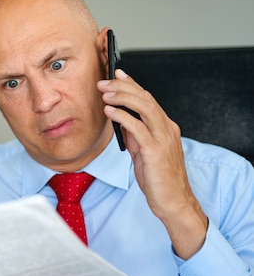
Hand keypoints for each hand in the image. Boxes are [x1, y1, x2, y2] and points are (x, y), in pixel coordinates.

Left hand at [98, 69, 207, 258]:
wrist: (172, 200)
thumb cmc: (158, 178)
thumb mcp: (142, 152)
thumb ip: (134, 134)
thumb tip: (119, 118)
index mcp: (165, 128)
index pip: (148, 99)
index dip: (133, 84)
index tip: (118, 74)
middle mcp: (167, 129)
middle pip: (145, 99)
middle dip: (123, 87)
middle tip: (104, 81)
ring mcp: (163, 139)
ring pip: (144, 108)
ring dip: (122, 97)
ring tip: (104, 92)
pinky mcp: (155, 151)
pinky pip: (138, 128)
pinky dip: (122, 117)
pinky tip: (110, 111)